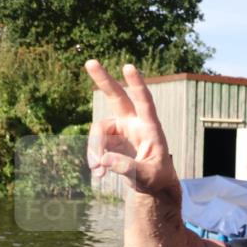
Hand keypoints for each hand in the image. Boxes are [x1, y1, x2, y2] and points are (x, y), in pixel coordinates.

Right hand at [85, 61, 178, 194]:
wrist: (152, 185)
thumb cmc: (156, 178)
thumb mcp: (147, 176)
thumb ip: (128, 168)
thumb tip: (104, 160)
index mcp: (150, 128)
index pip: (145, 102)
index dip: (137, 85)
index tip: (128, 67)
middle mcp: (134, 123)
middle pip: (117, 97)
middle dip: (104, 80)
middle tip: (90, 61)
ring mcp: (121, 129)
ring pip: (99, 129)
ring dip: (94, 149)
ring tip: (98, 171)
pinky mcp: (110, 139)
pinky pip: (95, 143)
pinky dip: (93, 157)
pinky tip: (98, 173)